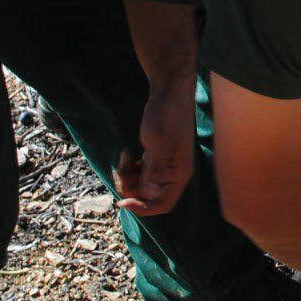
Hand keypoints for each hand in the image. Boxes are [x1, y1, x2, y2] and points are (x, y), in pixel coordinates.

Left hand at [114, 81, 194, 215]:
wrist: (169, 92)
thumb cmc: (168, 117)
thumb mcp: (158, 143)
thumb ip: (155, 170)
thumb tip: (151, 194)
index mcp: (179, 173)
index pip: (163, 204)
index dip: (143, 208)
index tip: (123, 201)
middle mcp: (172, 173)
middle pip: (147, 196)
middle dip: (130, 187)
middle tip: (121, 169)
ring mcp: (163, 165)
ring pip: (140, 184)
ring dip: (127, 176)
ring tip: (124, 157)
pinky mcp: (155, 156)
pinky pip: (139, 172)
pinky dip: (129, 167)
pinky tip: (127, 153)